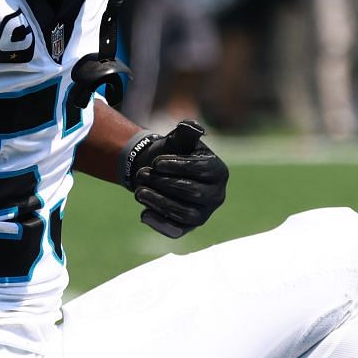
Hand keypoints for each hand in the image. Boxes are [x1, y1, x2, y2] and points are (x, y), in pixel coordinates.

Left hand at [122, 120, 228, 238]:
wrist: (157, 171)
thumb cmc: (172, 153)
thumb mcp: (178, 139)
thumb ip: (186, 131)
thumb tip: (194, 127)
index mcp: (219, 171)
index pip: (202, 170)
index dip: (178, 166)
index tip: (156, 163)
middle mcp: (216, 195)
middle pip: (194, 193)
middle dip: (165, 183)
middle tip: (141, 174)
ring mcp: (204, 214)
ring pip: (185, 213)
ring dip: (159, 203)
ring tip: (138, 192)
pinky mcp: (188, 228)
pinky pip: (177, 230)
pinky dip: (160, 223)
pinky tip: (143, 214)